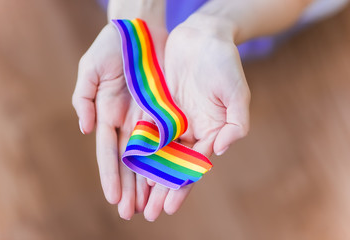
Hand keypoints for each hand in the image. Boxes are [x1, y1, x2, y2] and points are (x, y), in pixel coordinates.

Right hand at [72, 23, 166, 219]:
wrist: (141, 31)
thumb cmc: (112, 47)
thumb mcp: (90, 70)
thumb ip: (83, 99)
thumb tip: (86, 130)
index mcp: (109, 116)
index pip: (109, 153)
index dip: (111, 176)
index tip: (113, 198)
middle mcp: (130, 122)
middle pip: (131, 162)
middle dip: (131, 187)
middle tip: (132, 213)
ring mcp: (150, 119)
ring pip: (152, 156)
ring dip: (151, 181)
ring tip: (151, 205)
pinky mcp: (169, 112)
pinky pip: (172, 139)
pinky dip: (171, 159)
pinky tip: (172, 178)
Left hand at [142, 25, 249, 220]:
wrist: (203, 37)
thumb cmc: (224, 64)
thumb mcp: (237, 93)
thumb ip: (235, 123)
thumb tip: (221, 150)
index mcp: (209, 132)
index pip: (194, 166)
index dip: (182, 186)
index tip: (170, 205)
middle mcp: (190, 130)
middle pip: (174, 165)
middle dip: (162, 189)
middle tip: (150, 213)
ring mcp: (172, 120)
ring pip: (157, 153)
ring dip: (147, 175)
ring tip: (136, 198)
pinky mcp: (156, 107)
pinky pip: (145, 131)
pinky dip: (137, 148)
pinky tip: (128, 166)